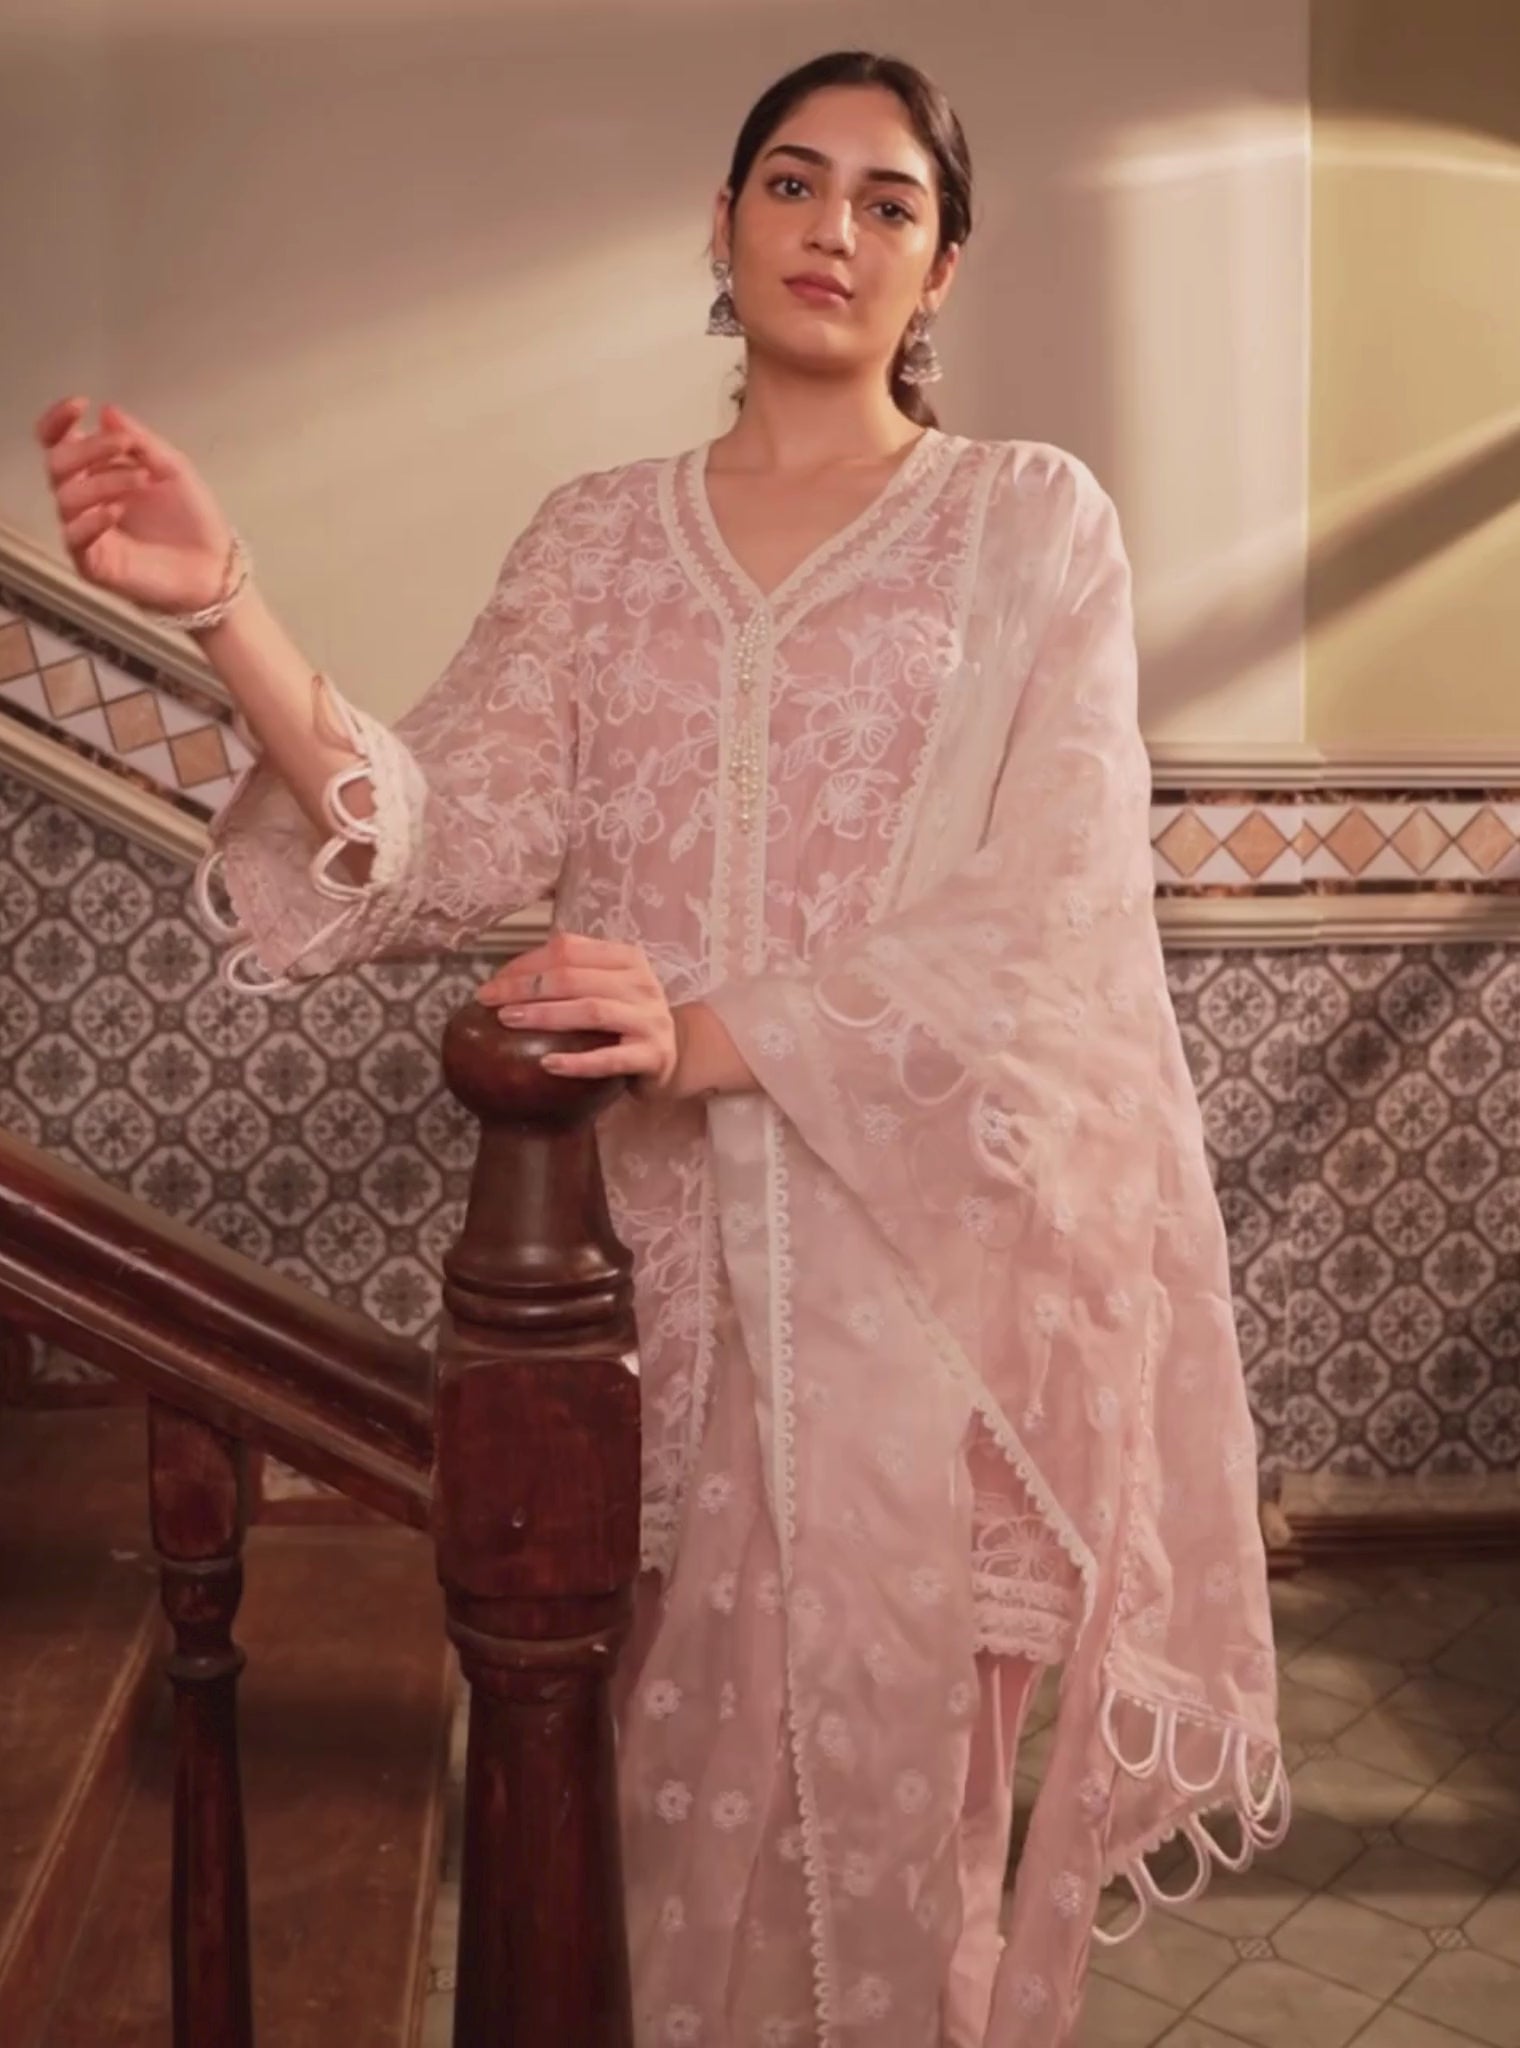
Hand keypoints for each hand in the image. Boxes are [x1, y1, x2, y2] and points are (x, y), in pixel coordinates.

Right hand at [34, 395, 235, 616]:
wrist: (215, 569)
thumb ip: (141, 442)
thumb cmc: (193, 520)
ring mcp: (86, 532)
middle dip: (90, 448)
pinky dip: (93, 520)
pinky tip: (117, 510)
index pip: (59, 443)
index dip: (60, 421)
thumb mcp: (173, 470)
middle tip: (126, 445)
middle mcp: (85, 500)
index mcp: (98, 473)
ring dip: (104, 481)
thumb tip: (107, 411)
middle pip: (59, 465)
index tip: (81, 404)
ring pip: (67, 498)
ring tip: (143, 479)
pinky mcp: (92, 564)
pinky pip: (75, 538)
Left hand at [477, 932, 680, 1098]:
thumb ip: (569, 976)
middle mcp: (642, 982)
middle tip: (490, 1001)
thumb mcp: (605, 988)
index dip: (526, 962)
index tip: (493, 982)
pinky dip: (578, 1062)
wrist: (672, 1056)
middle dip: (526, 987)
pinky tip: (548, 1065)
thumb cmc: (625, 1020)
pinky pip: (610, 1058)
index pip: (568, 949)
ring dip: (546, 1015)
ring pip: (592, 1010)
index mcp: (626, 958)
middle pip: (574, 977)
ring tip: (510, 1021)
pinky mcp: (654, 1055)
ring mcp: (650, 1019)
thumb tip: (503, 981)